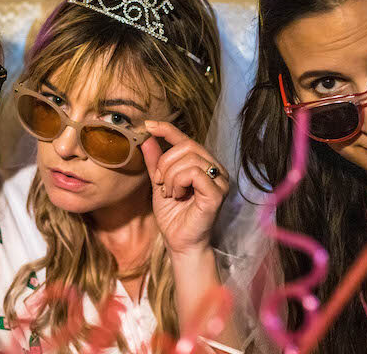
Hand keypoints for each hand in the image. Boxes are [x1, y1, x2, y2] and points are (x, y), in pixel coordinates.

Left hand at [140, 121, 229, 256]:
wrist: (179, 243)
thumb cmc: (173, 215)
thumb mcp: (159, 183)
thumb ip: (155, 161)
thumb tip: (146, 137)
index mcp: (203, 164)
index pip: (186, 138)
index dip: (167, 129)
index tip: (148, 124)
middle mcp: (216, 169)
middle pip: (187, 145)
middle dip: (165, 162)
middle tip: (160, 182)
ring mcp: (220, 181)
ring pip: (188, 159)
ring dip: (170, 176)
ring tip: (170, 193)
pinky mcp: (217, 193)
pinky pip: (194, 173)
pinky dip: (178, 182)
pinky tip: (177, 196)